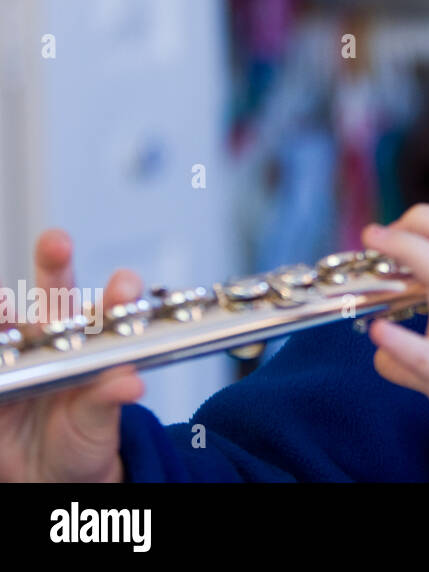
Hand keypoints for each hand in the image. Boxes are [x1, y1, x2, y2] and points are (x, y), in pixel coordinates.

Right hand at [0, 229, 145, 481]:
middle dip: (55, 260)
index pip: (109, 308)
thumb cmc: (83, 435)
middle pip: (55, 291)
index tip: (124, 284)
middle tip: (57, 242)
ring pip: (9, 319)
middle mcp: (56, 337)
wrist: (47, 471)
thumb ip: (108, 398)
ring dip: (3, 308)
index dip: (118, 293)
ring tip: (2, 303)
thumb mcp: (100, 422)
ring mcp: (20, 351)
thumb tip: (132, 384)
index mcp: (96, 344)